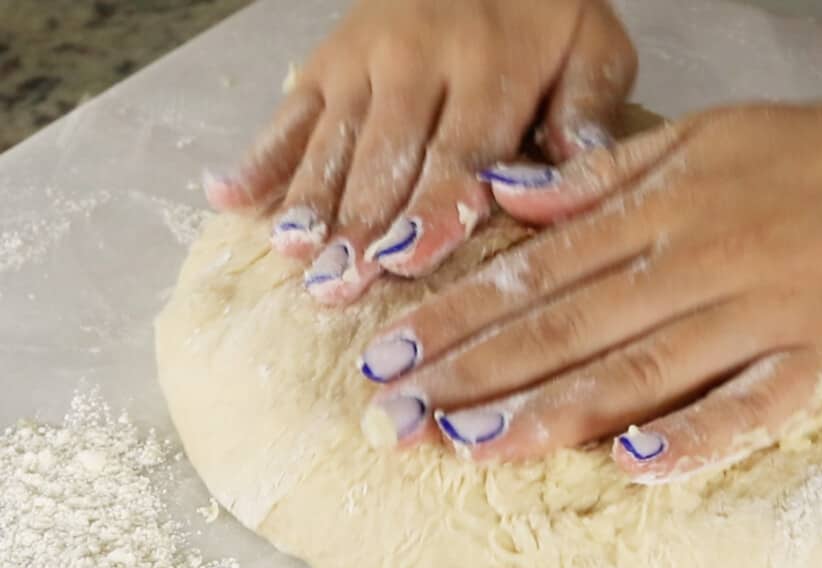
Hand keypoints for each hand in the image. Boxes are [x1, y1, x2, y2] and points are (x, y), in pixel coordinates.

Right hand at [203, 0, 635, 304]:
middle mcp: (417, 60)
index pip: (460, 150)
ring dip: (309, 201)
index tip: (406, 260)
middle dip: (361, 225)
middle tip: (338, 287)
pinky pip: (288, 112)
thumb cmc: (549, 15)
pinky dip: (258, 156)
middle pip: (385, 156)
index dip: (432, 209)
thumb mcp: (596, 49)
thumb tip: (576, 170)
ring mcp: (362, 59)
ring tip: (291, 256)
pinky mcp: (326, 60)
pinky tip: (226, 198)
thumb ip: (589, 109)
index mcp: (490, 65)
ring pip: (332, 140)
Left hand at [358, 76, 821, 480]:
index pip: (539, 271)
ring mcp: (763, 308)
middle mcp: (698, 257)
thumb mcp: (709, 136)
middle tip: (396, 417)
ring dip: (550, 413)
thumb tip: (508, 199)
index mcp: (664, 206)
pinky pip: (755, 402)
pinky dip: (697, 434)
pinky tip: (634, 465)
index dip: (456, 315)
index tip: (387, 355)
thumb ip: (605, 176)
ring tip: (473, 448)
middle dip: (473, 374)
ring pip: (640, 368)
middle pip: (568, 326)